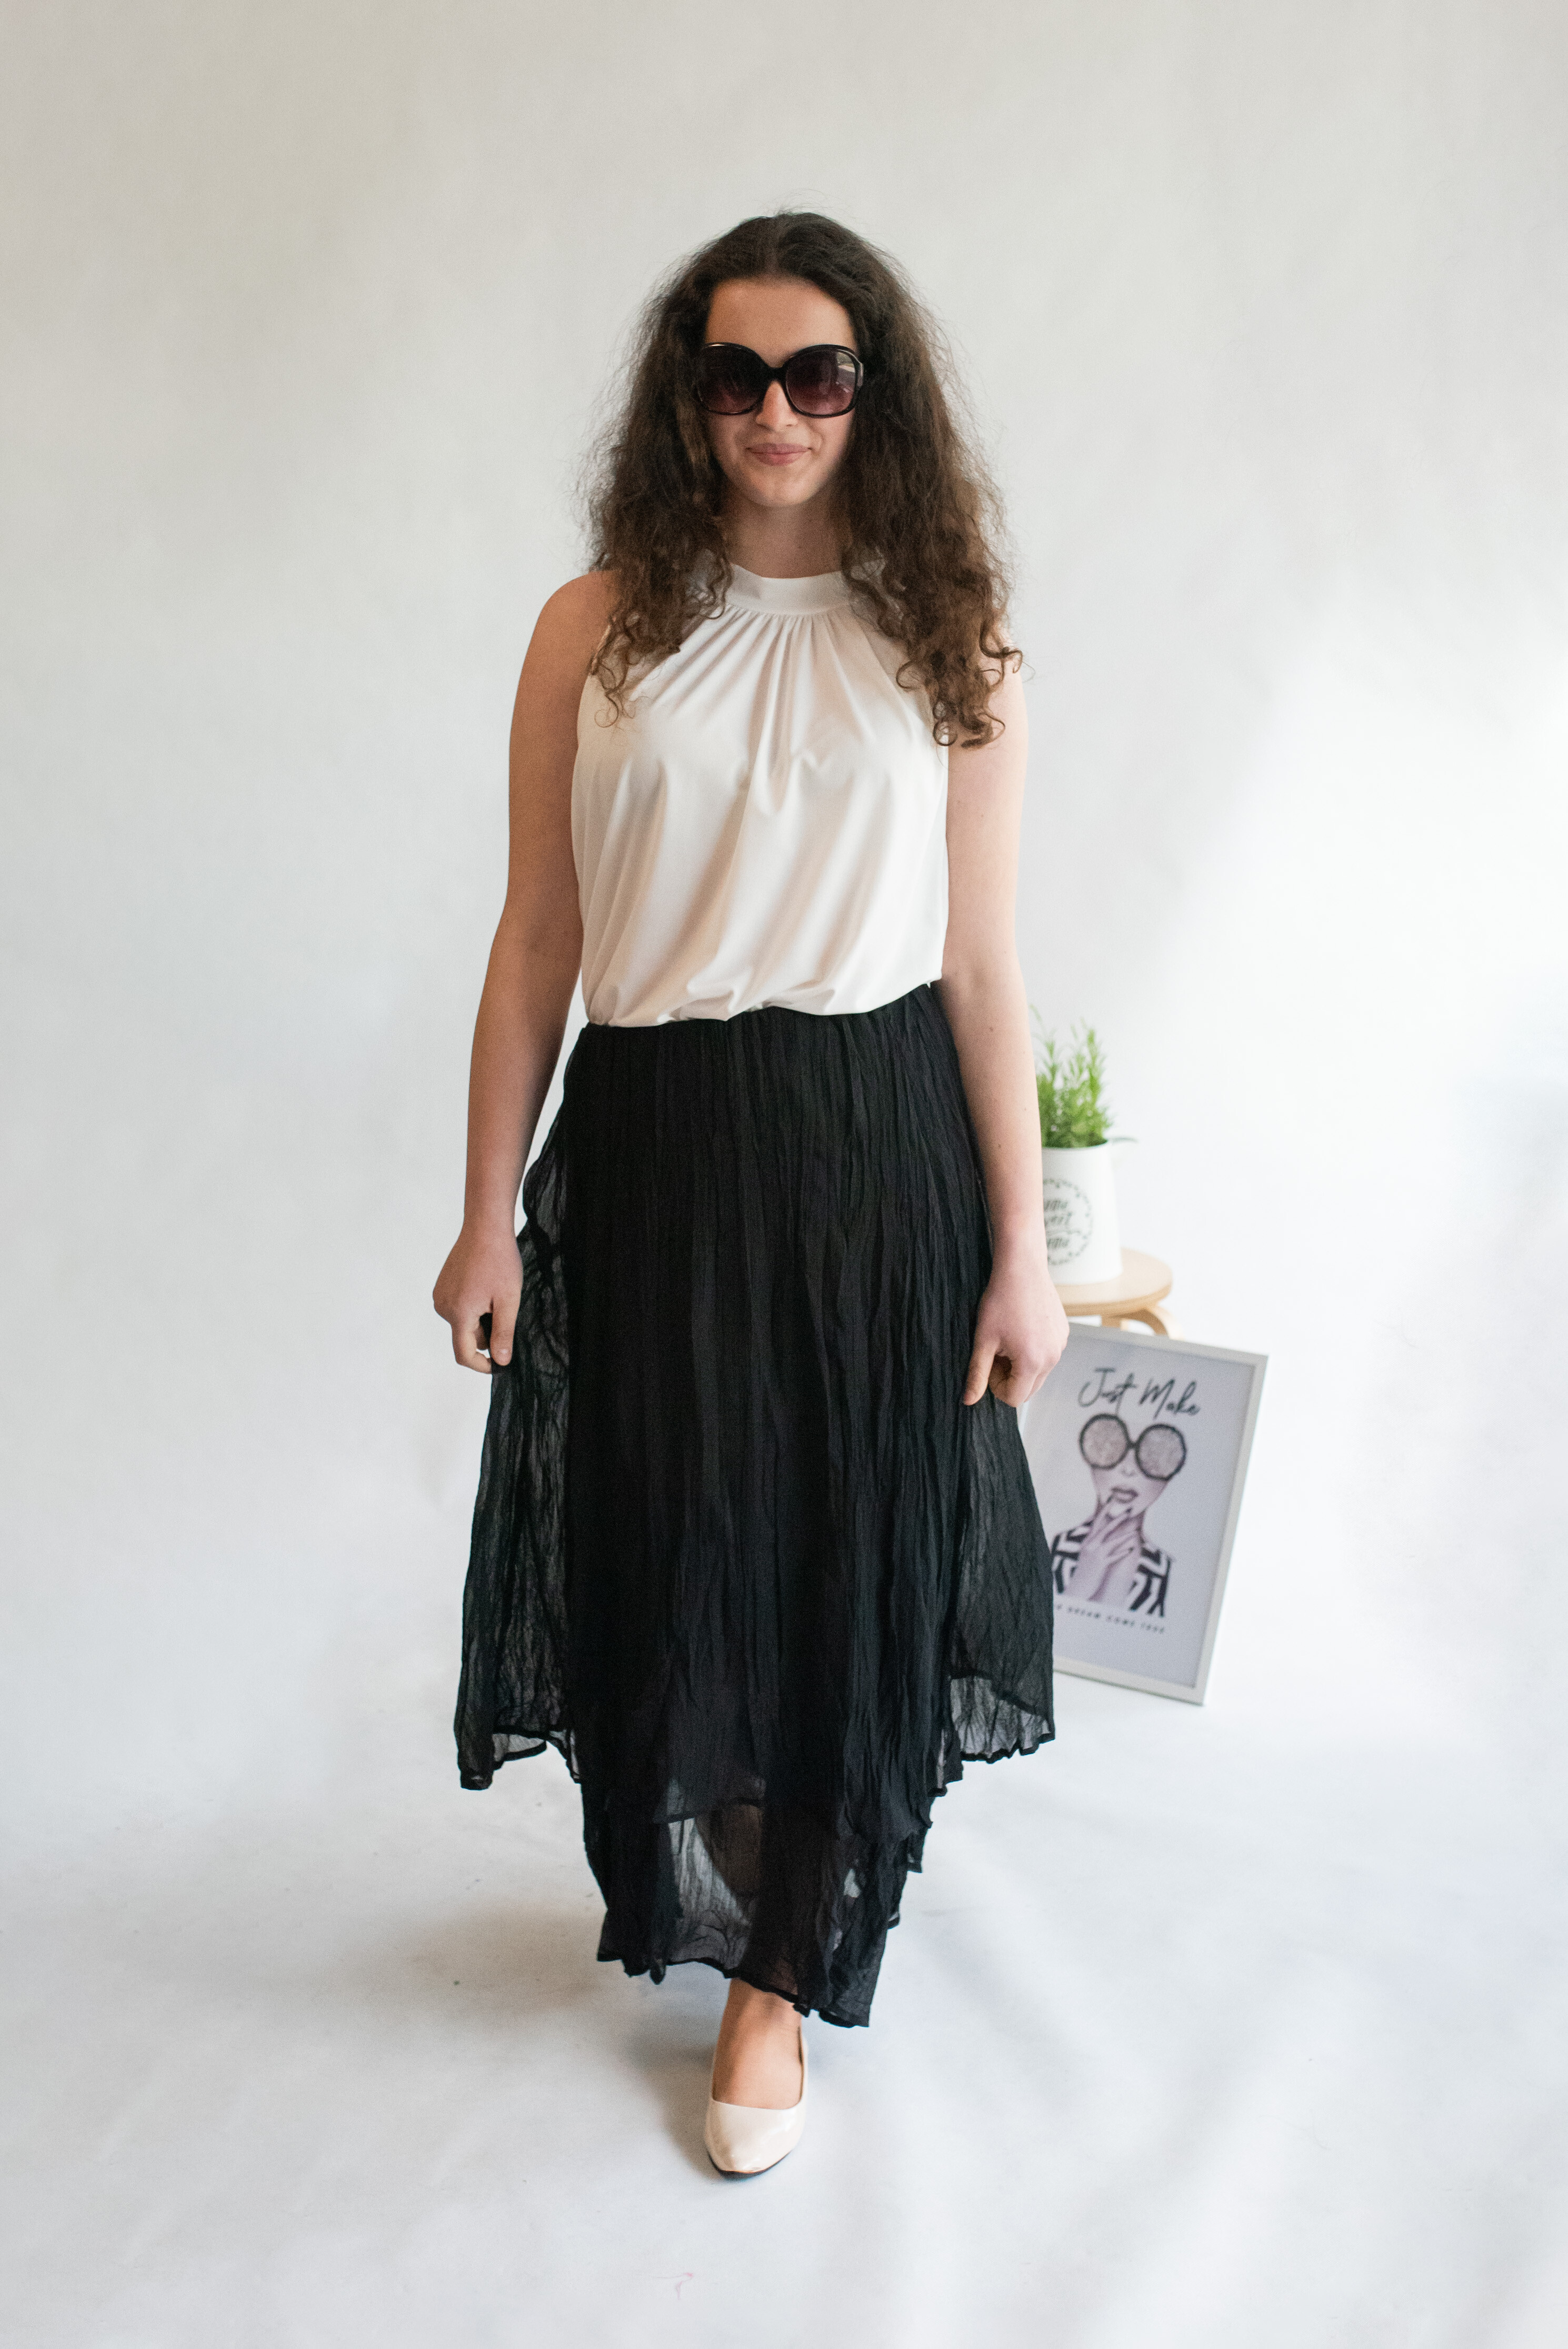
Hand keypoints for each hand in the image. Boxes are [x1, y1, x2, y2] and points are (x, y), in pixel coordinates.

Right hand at [433, 1222, 523, 1373]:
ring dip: (481, 1318)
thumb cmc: (500, 1261)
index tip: (499, 1365)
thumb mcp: (508, 1300)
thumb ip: (503, 1334)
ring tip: (495, 1294)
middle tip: (504, 1308)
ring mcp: (440, 1295)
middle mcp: (443, 1307)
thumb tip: (501, 1361)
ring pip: (464, 1323)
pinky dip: (473, 1307)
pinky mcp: (441, 1286)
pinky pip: (459, 1308)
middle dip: (487, 1332)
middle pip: (466, 1337)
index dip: (482, 1365)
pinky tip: (485, 1287)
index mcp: (458, 1313)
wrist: (485, 1227)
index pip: (464, 1354)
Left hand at [962, 1230, 1068, 1408]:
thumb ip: (977, 1374)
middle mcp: (1053, 1358)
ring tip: (1008, 1339)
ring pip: (1039, 1373)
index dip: (996, 1386)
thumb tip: (968, 1401)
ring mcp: (1061, 1345)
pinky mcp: (1063, 1333)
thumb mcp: (983, 1339)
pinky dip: (1033, 1351)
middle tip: (996, 1351)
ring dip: (1021, 1365)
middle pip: (1029, 1389)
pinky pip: (1047, 1355)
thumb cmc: (1000, 1301)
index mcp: (1033, 1363)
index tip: (988, 1362)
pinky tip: (1021, 1328)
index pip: (1014, 1399)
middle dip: (1010, 1378)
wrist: (1022, 1267)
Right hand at [1068, 1502, 1143, 1606]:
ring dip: (1125, 1536)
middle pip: (1105, 1529)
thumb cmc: (1085, 1571)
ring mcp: (1095, 1555)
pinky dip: (1122, 1552)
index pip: (1096, 1522)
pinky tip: (1130, 1549)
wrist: (1078, 1587)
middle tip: (1127, 1511)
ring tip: (1135, 1532)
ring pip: (1112, 1542)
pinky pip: (1114, 1557)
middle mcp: (1090, 1545)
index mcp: (1087, 1541)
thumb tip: (1100, 1534)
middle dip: (1117, 1520)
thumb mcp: (1086, 1554)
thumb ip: (1093, 1543)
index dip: (1104, 1511)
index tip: (1111, 1500)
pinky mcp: (1100, 1565)